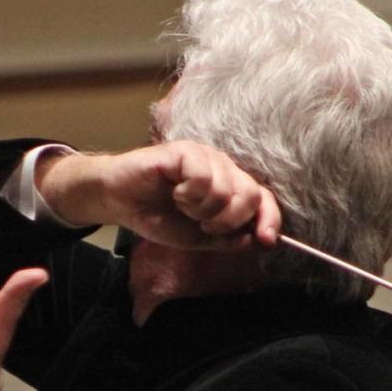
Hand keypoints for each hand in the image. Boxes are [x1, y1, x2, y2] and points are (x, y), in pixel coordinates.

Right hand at [37, 141, 281, 249]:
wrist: (121, 202)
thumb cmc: (159, 216)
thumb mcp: (199, 238)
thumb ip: (228, 239)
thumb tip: (256, 240)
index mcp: (230, 188)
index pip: (263, 199)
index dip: (270, 219)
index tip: (266, 239)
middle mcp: (223, 168)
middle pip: (249, 194)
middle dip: (229, 220)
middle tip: (204, 224)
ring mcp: (205, 157)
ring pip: (226, 189)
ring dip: (203, 209)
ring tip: (183, 206)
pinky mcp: (185, 151)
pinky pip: (203, 176)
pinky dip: (189, 194)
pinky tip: (175, 192)